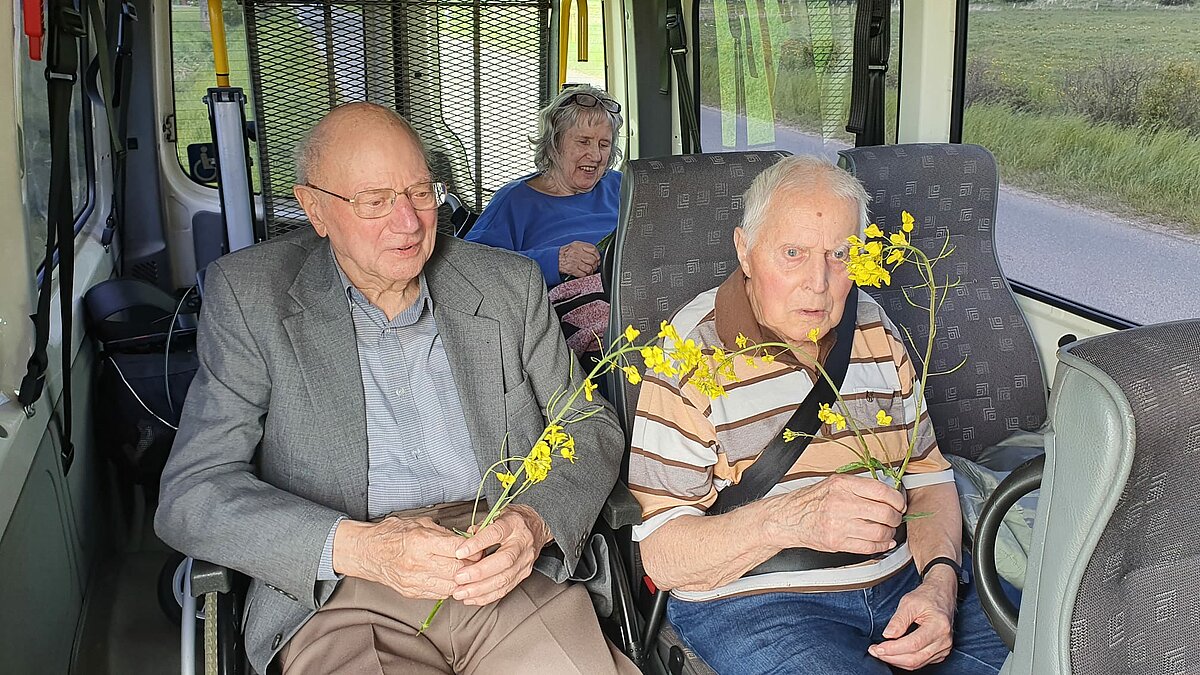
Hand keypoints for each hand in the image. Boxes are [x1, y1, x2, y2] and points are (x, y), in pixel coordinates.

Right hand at [332, 516, 477, 599]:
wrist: (367, 552)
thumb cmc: (392, 534)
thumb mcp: (420, 523)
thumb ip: (444, 533)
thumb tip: (467, 539)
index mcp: (421, 541)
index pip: (458, 549)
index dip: (474, 549)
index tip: (479, 548)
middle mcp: (418, 563)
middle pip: (457, 570)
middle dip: (472, 566)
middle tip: (478, 561)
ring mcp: (414, 581)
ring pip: (451, 586)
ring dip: (462, 580)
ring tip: (465, 571)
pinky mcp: (412, 592)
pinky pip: (439, 594)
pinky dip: (449, 587)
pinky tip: (450, 579)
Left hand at [451, 505, 551, 605]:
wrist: (535, 528)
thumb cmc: (512, 522)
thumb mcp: (497, 515)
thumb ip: (480, 528)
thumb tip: (464, 541)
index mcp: (514, 524)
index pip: (496, 533)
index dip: (477, 543)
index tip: (459, 552)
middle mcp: (522, 543)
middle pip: (503, 561)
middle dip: (479, 572)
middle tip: (459, 577)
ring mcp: (525, 561)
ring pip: (504, 579)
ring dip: (480, 589)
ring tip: (461, 592)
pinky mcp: (523, 575)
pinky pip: (505, 589)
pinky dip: (486, 596)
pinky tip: (471, 597)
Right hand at [559, 241, 600, 277]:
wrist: (553, 259)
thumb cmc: (565, 253)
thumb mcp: (574, 245)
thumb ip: (584, 247)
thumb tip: (595, 253)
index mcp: (578, 245)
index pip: (593, 249)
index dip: (597, 255)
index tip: (597, 259)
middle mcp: (576, 253)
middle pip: (593, 260)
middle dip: (595, 265)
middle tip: (593, 266)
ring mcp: (574, 261)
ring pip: (589, 268)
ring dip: (590, 271)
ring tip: (588, 270)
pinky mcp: (572, 269)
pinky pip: (583, 274)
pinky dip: (585, 275)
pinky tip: (583, 273)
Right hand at [767, 474, 905, 554]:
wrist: (788, 518)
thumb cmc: (811, 500)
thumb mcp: (833, 483)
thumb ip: (859, 487)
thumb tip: (888, 494)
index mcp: (842, 485)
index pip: (880, 490)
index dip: (896, 499)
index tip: (899, 503)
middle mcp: (840, 503)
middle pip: (884, 513)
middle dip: (895, 518)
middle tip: (895, 518)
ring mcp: (838, 524)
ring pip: (879, 532)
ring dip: (889, 533)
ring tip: (887, 530)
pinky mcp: (836, 542)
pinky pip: (868, 547)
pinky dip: (881, 546)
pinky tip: (883, 542)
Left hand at [868, 566, 958, 669]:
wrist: (941, 595)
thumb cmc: (927, 596)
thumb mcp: (909, 602)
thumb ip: (898, 620)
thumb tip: (888, 635)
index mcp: (939, 626)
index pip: (913, 644)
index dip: (893, 649)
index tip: (877, 648)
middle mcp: (944, 640)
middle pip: (915, 658)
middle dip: (891, 657)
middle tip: (875, 651)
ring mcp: (944, 648)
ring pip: (917, 663)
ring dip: (896, 661)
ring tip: (881, 653)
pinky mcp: (940, 652)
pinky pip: (921, 662)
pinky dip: (905, 661)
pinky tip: (894, 654)